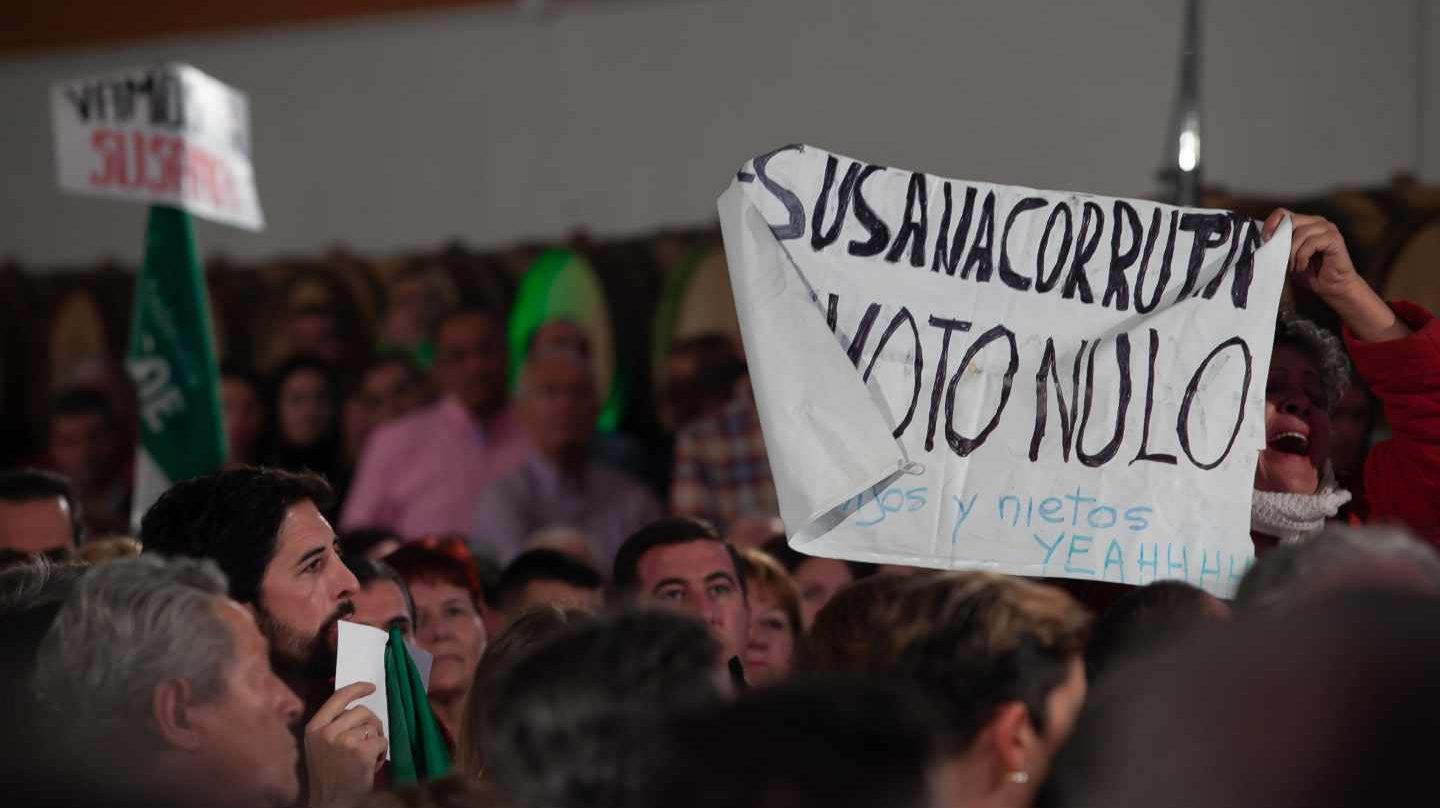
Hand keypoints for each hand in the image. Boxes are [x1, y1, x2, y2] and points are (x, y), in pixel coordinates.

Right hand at [304, 682, 386, 807]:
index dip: (356, 689)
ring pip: (374, 726)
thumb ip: (332, 727)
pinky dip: (382, 754)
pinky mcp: (360, 751)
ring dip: (376, 741)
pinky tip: (371, 766)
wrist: (331, 803)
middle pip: (362, 711)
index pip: (337, 698)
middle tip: (369, 743)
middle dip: (372, 725)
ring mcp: (343, 740)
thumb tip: (355, 708)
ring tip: (367, 759)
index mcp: (314, 728)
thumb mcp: (319, 748)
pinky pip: (382, 741)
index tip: (370, 687)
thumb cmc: (329, 778)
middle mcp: (326, 731)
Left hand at [1263, 208, 1408, 341]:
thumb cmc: (1311, 273)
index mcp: (1305, 224)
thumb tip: (1262, 242)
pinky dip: (1303, 257)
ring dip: (1293, 253)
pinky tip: (1303, 267)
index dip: (1272, 223)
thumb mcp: (1289, 258)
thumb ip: (1279, 247)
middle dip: (1282, 241)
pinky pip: (1311, 243)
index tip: (1265, 239)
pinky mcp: (1334, 238)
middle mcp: (1317, 222)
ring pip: (1301, 233)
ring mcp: (1327, 228)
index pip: (1283, 213)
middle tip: (1281, 258)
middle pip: (1292, 221)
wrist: (1333, 287)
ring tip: (1294, 267)